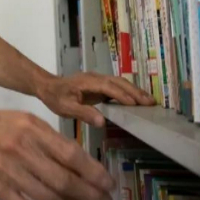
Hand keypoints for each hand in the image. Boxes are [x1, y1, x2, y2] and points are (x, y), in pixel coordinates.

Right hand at [0, 109, 114, 199]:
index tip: (108, 182)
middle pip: (63, 179)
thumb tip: (78, 161)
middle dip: (90, 195)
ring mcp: (9, 172)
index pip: (70, 154)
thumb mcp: (25, 120)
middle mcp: (22, 150)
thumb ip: (49, 139)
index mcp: (32, 129)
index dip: (92, 172)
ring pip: (49, 198)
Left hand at [37, 73, 154, 126]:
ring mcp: (98, 80)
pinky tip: (136, 101)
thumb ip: (83, 113)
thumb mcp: (66, 108)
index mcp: (88, 82)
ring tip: (149, 102)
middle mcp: (96, 78)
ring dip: (134, 91)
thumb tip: (103, 122)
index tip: (136, 105)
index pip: (109, 87)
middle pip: (119, 82)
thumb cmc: (56, 97)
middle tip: (151, 103)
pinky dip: (128, 92)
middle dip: (135, 92)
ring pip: (120, 83)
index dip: (122, 95)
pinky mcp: (100, 84)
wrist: (47, 86)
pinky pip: (117, 87)